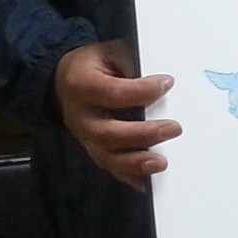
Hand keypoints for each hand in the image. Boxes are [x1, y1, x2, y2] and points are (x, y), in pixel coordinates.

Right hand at [53, 41, 177, 189]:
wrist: (62, 81)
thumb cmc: (95, 64)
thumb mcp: (109, 52)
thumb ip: (132, 63)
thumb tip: (165, 80)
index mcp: (81, 85)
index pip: (113, 93)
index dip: (141, 91)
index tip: (168, 83)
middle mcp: (80, 116)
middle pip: (109, 132)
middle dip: (144, 133)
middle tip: (175, 128)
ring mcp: (84, 138)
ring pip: (107, 156)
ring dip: (135, 163)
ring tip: (162, 163)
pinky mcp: (92, 150)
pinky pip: (109, 167)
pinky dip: (128, 177)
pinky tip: (147, 185)